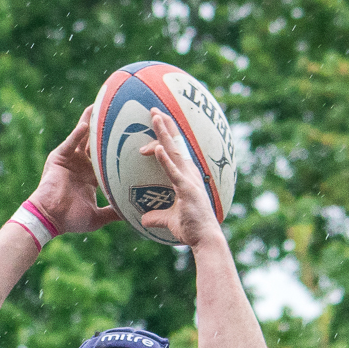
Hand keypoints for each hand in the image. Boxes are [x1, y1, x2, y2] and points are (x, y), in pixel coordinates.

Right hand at [25, 105, 121, 235]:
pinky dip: (77, 133)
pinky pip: (70, 142)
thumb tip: (133, 216)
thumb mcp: (98, 217)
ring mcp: (70, 159)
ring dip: (91, 122)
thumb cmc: (71, 220)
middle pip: (96, 142)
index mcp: (90, 177)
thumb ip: (114, 213)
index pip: (107, 158)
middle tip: (120, 113)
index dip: (118, 148)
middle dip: (106, 128)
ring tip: (102, 106)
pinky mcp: (59, 158)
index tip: (133, 137)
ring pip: (83, 137)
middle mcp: (81, 165)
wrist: (50, 218)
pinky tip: (87, 123)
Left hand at [139, 109, 226, 249]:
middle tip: (153, 109)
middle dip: (164, 125)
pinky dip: (165, 159)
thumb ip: (156, 217)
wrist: (204, 238)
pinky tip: (156, 148)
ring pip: (174, 152)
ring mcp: (189, 180)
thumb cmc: (191, 228)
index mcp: (185, 176)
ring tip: (154, 117)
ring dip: (164, 134)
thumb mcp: (169, 220)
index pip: (174, 151)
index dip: (165, 136)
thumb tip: (143, 220)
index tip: (154, 123)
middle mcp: (189, 173)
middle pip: (175, 144)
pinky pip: (173, 172)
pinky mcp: (186, 190)